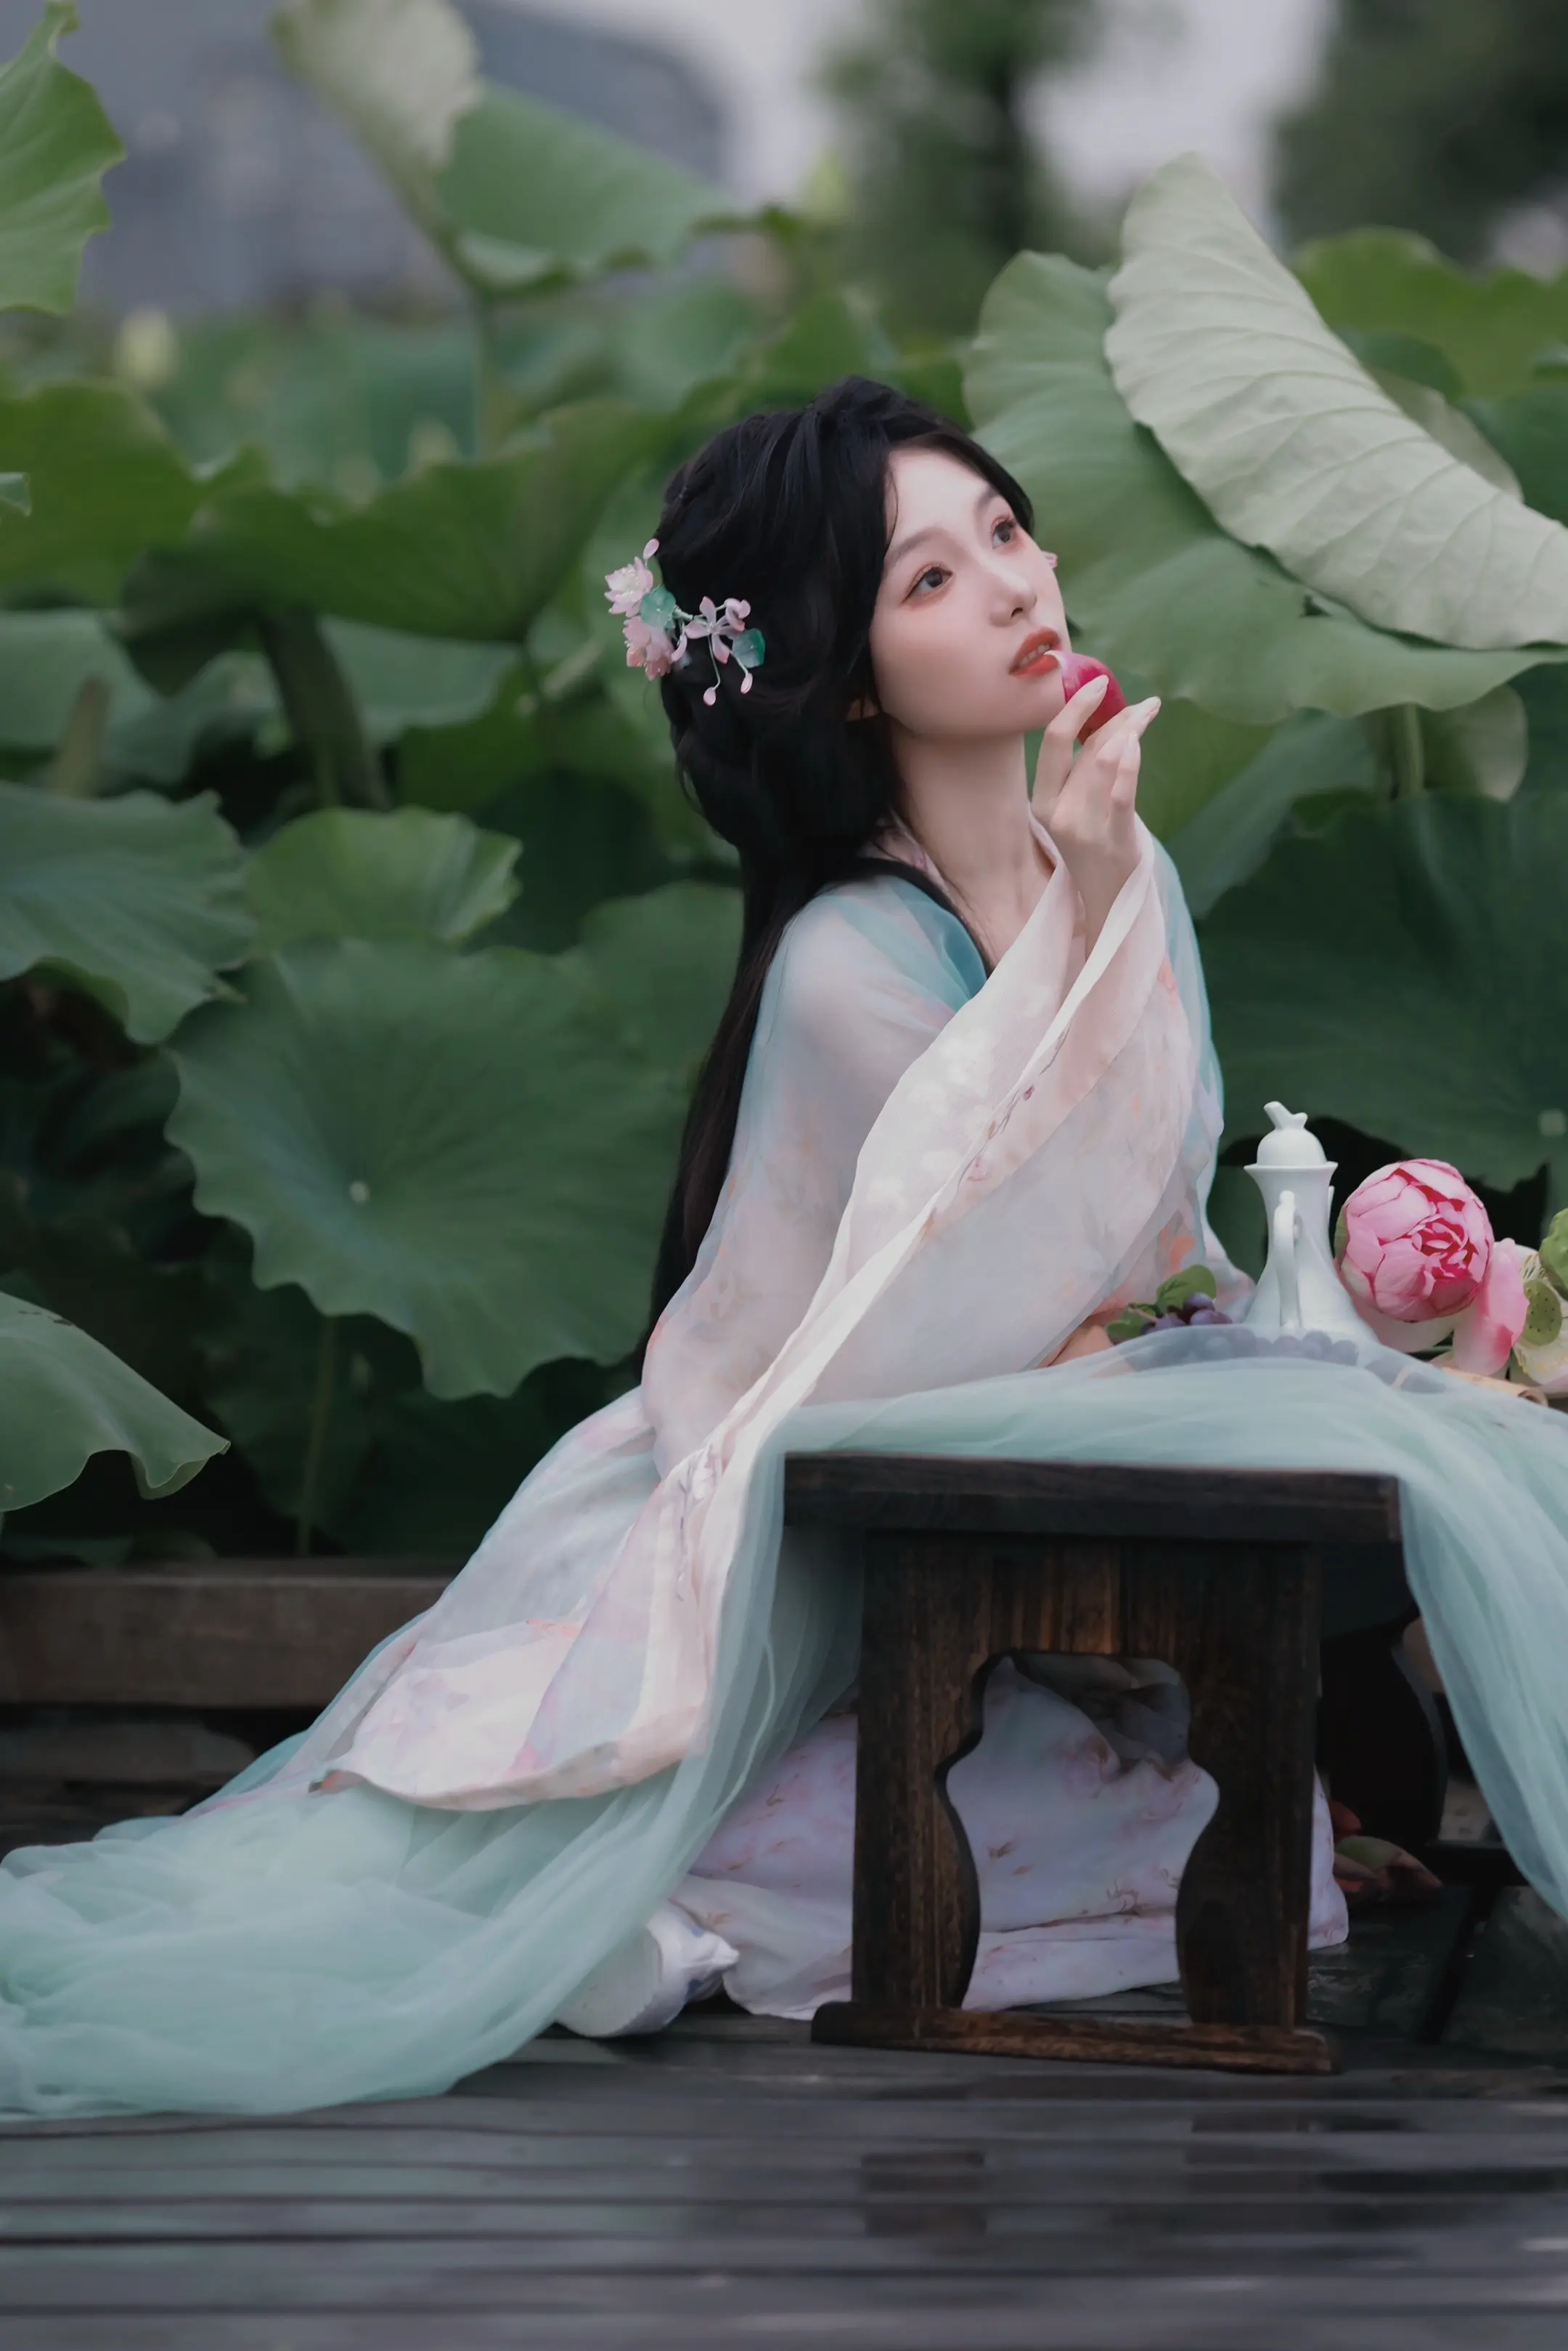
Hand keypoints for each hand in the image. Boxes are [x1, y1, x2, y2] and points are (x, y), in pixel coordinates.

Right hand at [1035, 675, 1160, 944]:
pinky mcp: (1112, 838)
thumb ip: (1086, 767)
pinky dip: (1129, 763)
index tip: (1097, 683)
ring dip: (1130, 730)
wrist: (1107, 897)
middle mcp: (1057, 811)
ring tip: (1148, 715)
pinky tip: (1138, 741)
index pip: (1053, 742)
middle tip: (1136, 699)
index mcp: (1042, 800)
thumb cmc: (1095, 844)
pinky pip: (1120, 794)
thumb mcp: (1079, 805)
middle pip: (1082, 747)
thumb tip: (1110, 715)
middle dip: (1107, 713)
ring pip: (1104, 761)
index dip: (1075, 707)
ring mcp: (1083, 826)